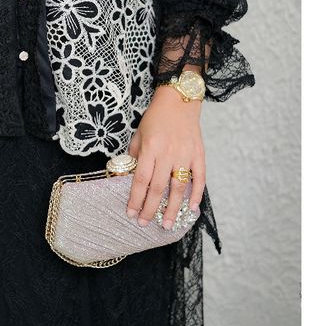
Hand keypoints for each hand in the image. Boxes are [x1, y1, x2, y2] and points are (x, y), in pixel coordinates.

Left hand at [125, 85, 205, 228]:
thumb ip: (134, 157)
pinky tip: (191, 209)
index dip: (135, 199)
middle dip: (150, 209)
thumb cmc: (155, 118)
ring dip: (172, 208)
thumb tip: (127, 179)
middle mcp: (167, 153)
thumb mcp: (139, 134)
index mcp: (150, 148)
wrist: (179, 100)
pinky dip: (196, 195)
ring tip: (167, 224)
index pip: (141, 180)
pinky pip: (199, 178)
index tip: (131, 213)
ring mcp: (185, 154)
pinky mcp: (199, 154)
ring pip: (178, 187)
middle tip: (145, 224)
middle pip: (158, 188)